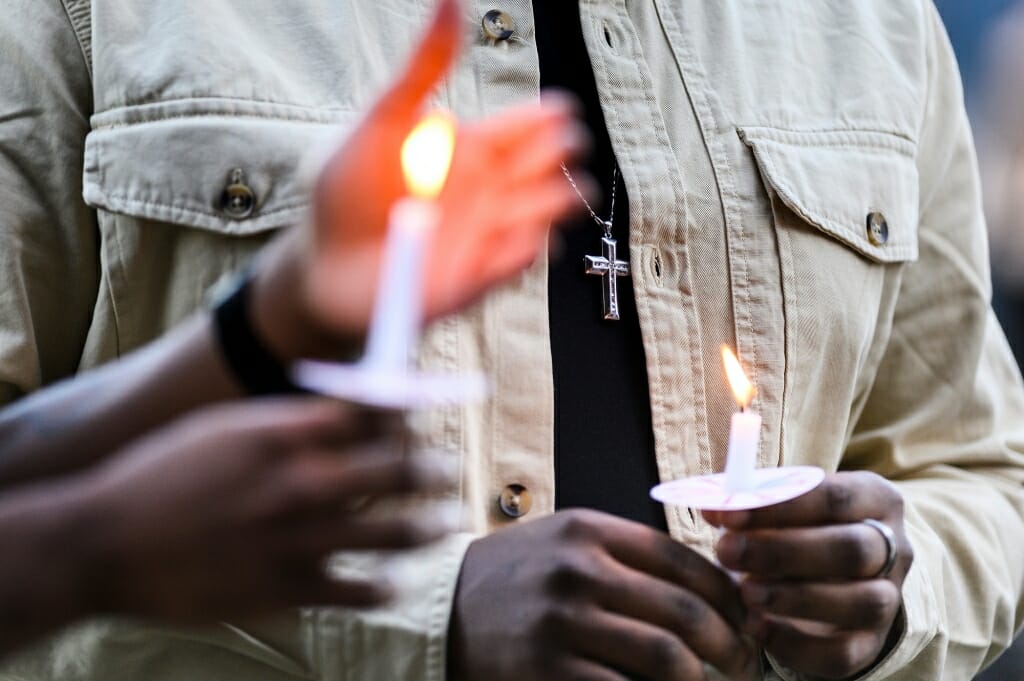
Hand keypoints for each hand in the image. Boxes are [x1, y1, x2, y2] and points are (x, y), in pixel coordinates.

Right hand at [73, 399, 457, 620]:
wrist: (104, 544)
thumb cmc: (160, 475)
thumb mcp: (223, 428)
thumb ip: (286, 421)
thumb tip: (342, 411)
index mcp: (286, 435)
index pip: (373, 412)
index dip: (408, 409)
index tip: (422, 413)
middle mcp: (303, 483)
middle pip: (397, 469)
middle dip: (433, 467)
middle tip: (451, 468)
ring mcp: (301, 539)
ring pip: (394, 533)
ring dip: (429, 525)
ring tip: (445, 521)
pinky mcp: (288, 589)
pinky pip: (357, 590)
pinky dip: (381, 587)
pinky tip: (390, 582)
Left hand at [253, 0, 589, 359]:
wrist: (322, 266)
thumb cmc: (344, 189)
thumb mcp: (381, 120)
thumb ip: (422, 68)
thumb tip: (451, 0)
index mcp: (475, 147)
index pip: (536, 125)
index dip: (554, 117)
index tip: (556, 113)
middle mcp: (491, 188)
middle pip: (555, 165)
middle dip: (561, 157)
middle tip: (540, 156)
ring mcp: (490, 234)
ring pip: (551, 211)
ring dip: (550, 202)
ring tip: (518, 202)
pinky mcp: (483, 278)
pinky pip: (523, 258)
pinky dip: (521, 248)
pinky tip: (498, 240)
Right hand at [448, 509, 758, 680]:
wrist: (442, 610)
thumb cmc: (516, 576)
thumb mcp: (565, 542)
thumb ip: (627, 555)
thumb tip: (709, 588)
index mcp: (588, 531)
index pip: (682, 560)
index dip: (728, 594)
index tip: (746, 618)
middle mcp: (577, 571)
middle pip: (683, 611)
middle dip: (731, 645)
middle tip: (747, 663)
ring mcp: (561, 623)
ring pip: (664, 658)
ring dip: (702, 679)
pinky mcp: (546, 671)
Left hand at [705, 472, 914, 678]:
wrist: (831, 576)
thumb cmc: (796, 525)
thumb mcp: (782, 502)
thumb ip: (752, 498)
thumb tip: (713, 503)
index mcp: (875, 500)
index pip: (835, 497)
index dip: (779, 505)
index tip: (728, 513)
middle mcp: (893, 549)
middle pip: (852, 549)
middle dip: (783, 551)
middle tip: (726, 551)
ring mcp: (888, 600)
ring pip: (861, 602)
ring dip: (796, 597)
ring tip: (745, 591)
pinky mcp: (870, 644)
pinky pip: (844, 653)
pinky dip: (797, 644)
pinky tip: (756, 628)